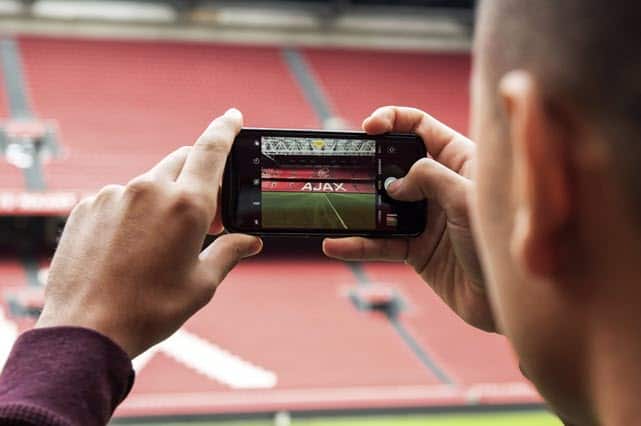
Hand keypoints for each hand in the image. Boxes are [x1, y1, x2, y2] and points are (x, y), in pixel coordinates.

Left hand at [36, 109, 261, 357]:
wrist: (86, 329)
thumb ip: (229, 252)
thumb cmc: (150, 309)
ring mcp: (114, 196)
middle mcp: (149, 190)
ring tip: (164, 240)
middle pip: (183, 161)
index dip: (226, 128)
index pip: (211, 149)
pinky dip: (135, 211)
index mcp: (186, 205)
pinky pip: (121, 198)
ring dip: (165, 198)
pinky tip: (131, 247)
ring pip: (151, 182)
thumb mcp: (201, 284)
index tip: (234, 115)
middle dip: (200, 175)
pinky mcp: (88, 207)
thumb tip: (252, 241)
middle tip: (208, 211)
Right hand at [323, 106, 495, 331]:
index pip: (422, 128)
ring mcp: (426, 218)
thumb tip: (393, 183)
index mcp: (459, 161)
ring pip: (382, 205)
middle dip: (367, 164)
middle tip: (342, 168)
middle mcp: (439, 186)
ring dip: (356, 207)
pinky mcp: (416, 250)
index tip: (369, 128)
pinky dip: (357, 244)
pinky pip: (380, 242)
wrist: (508, 301)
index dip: (393, 120)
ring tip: (330, 207)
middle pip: (394, 164)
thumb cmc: (502, 243)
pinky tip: (334, 245)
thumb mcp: (467, 198)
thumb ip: (428, 178)